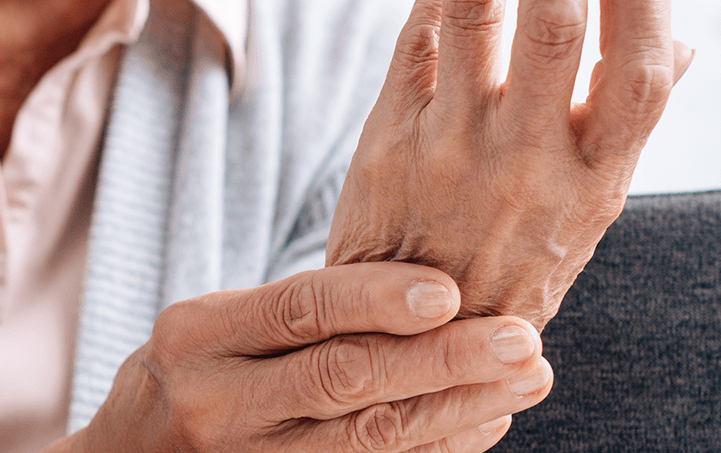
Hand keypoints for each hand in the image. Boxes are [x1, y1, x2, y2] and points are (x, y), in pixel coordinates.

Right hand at [46, 262, 551, 451]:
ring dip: (457, 407)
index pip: (298, 310)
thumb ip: (298, 308)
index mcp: (197, 337)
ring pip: (365, 438)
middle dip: (442, 359)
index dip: (377, 299)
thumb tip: (430, 285)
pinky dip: (434, 450)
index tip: (451, 291)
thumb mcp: (216, 325)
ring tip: (527, 378)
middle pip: (343, 378)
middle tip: (522, 339)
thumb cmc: (193, 373)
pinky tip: (484, 422)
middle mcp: (217, 403)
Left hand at [326, 0, 691, 328]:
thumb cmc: (515, 264)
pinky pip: (416, 39)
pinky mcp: (391, 143)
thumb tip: (688, 40)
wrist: (415, 340)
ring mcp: (454, 153)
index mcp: (597, 183)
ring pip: (475, 11)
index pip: (640, 69)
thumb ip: (628, 127)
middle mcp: (530, 165)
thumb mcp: (591, 216)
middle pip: (559, 19)